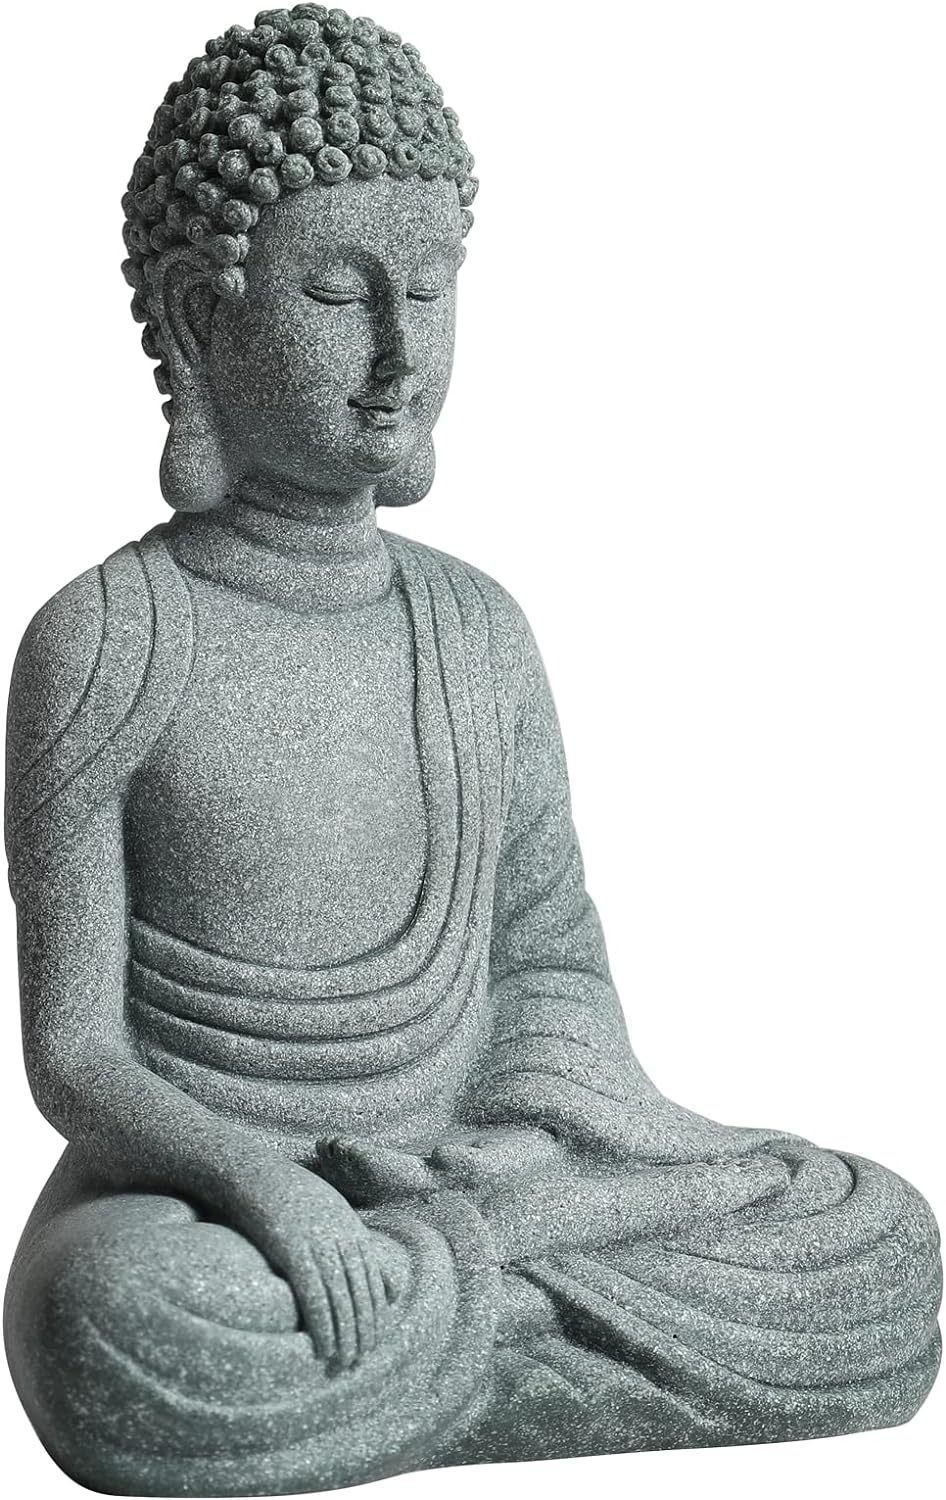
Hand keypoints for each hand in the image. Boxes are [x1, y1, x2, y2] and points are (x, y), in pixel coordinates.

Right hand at [240, 1160, 391, 1369]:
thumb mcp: (328, 1210)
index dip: (376, 1312)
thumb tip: (371, 1267)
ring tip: (346, 1361)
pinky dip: (324, 1326)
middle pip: (361, 1292)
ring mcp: (318, 1244)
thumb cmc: (287, 1194)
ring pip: (342, 1299)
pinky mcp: (293, 1252)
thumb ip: (350, 1239)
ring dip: (347, 1335)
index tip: (376, 1338)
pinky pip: (315, 1296)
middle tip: (362, 1358)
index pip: (374, 1279)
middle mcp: (341, 1237)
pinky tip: (324, 1348)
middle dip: (365, 1329)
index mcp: (351, 1228)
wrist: (254, 1172)